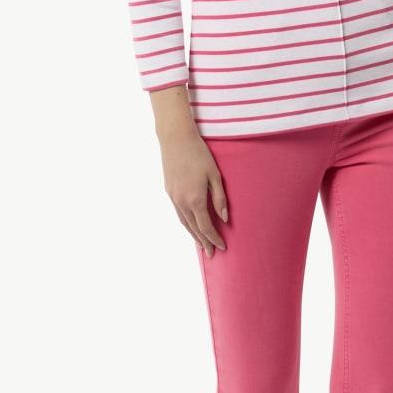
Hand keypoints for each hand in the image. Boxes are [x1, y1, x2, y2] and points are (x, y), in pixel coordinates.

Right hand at [159, 131, 228, 258]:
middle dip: (204, 242)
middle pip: (194, 228)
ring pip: (184, 223)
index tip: (223, 247)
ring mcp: (173, 197)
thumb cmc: (199, 154)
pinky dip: (186, 223)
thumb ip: (219, 198)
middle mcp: (182, 202)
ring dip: (193, 235)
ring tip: (201, 245)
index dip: (215, 238)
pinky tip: (190, 225)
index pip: (206, 227)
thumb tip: (224, 219)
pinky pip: (178, 213)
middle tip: (212, 254)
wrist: (176, 139)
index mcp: (195, 199)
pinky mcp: (169, 191)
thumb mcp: (214, 175)